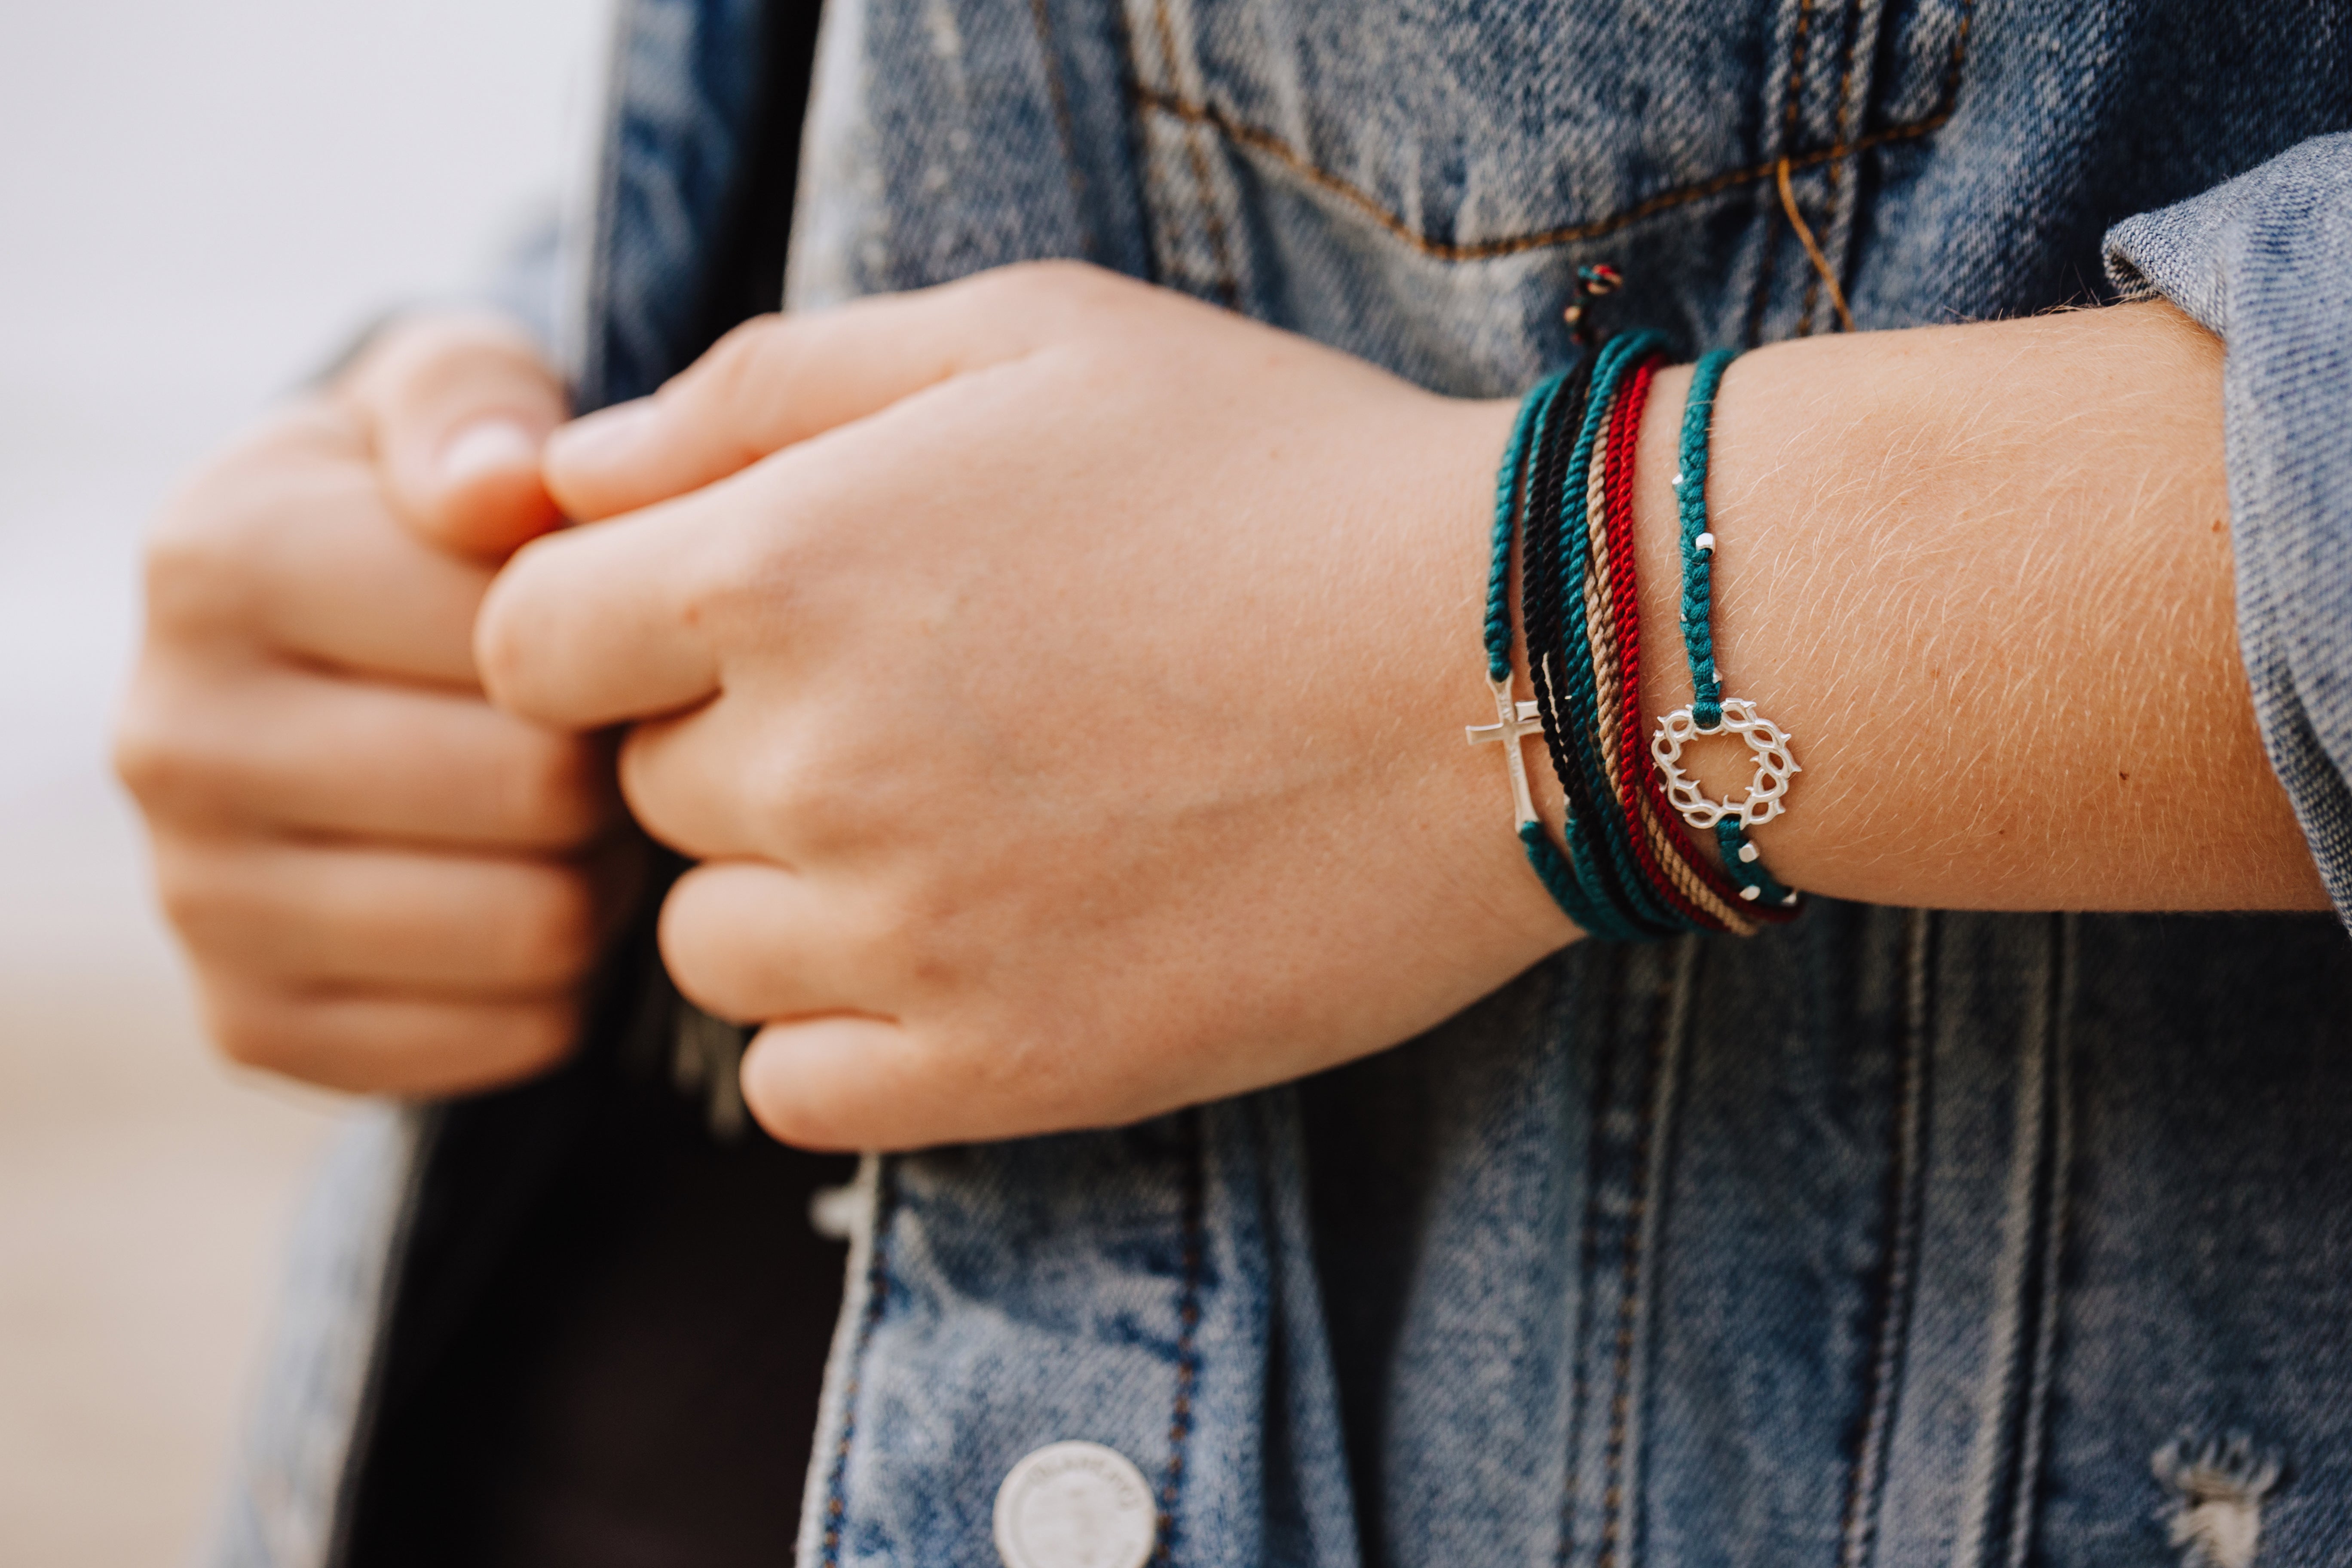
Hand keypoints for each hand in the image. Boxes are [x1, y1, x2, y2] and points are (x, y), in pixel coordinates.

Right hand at [116, 314, 641, 1093]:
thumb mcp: (461, 397)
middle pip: (534, 793)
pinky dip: (556, 984)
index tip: (605, 631)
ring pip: (530, 929)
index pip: (523, 645)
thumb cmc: (437, 511)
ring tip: (568, 812)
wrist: (340, 657)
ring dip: (596, 877)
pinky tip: (522, 895)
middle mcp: (170, 734)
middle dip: (612, 770)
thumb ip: (482, 406)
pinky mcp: (248, 1023)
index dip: (617, 647)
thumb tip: (499, 486)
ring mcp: (193, 895)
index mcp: (215, 558)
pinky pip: (500, 1037)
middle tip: (603, 736)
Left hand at [481, 262, 1567, 1148]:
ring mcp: (905, 939)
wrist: (1509, 666)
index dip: (614, 625)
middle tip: (923, 703)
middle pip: (642, 794)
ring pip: (710, 949)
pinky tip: (962, 950)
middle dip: (738, 743)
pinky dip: (844, 1031)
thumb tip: (568, 476)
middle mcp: (809, 765)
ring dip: (790, 891)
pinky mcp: (1006, 1070)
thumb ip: (758, 387)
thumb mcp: (1020, 337)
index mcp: (778, 569)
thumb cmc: (1274, 470)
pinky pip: (797, 1090)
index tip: (731, 621)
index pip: (528, 644)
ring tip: (959, 828)